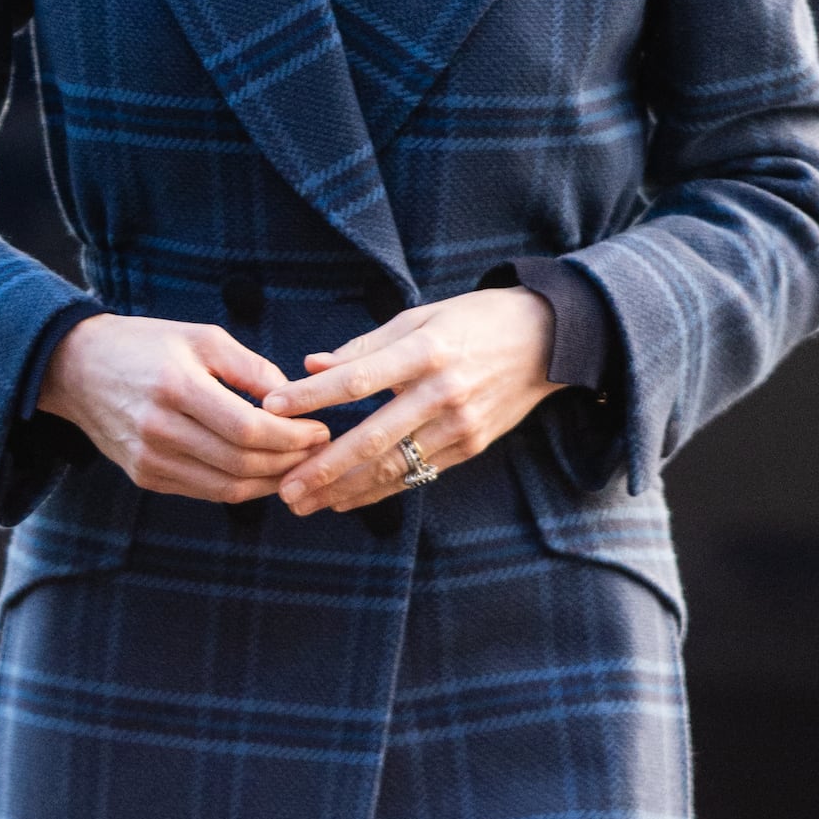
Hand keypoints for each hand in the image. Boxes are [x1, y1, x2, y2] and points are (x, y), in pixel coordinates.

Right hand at [39, 315, 331, 501]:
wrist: (78, 368)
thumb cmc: (148, 344)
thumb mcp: (202, 337)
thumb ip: (251, 368)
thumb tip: (295, 399)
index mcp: (177, 386)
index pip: (248, 428)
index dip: (291, 436)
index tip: (320, 429)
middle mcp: (160, 429)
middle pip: (241, 462)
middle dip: (290, 460)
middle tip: (320, 449)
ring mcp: (150, 459)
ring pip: (227, 486)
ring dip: (271, 481)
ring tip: (301, 465)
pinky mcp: (145, 476)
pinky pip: (205, 491)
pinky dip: (241, 487)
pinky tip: (265, 474)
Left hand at [260, 287, 562, 514]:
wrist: (547, 340)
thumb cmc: (473, 321)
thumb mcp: (420, 317)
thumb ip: (365, 346)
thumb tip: (310, 366)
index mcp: (425, 349)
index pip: (359, 378)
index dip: (312, 396)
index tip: (272, 408)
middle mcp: (442, 391)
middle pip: (374, 436)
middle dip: (324, 466)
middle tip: (283, 487)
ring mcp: (460, 424)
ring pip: (394, 466)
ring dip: (345, 489)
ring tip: (304, 501)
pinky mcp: (471, 447)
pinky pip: (417, 474)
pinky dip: (379, 490)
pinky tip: (345, 499)